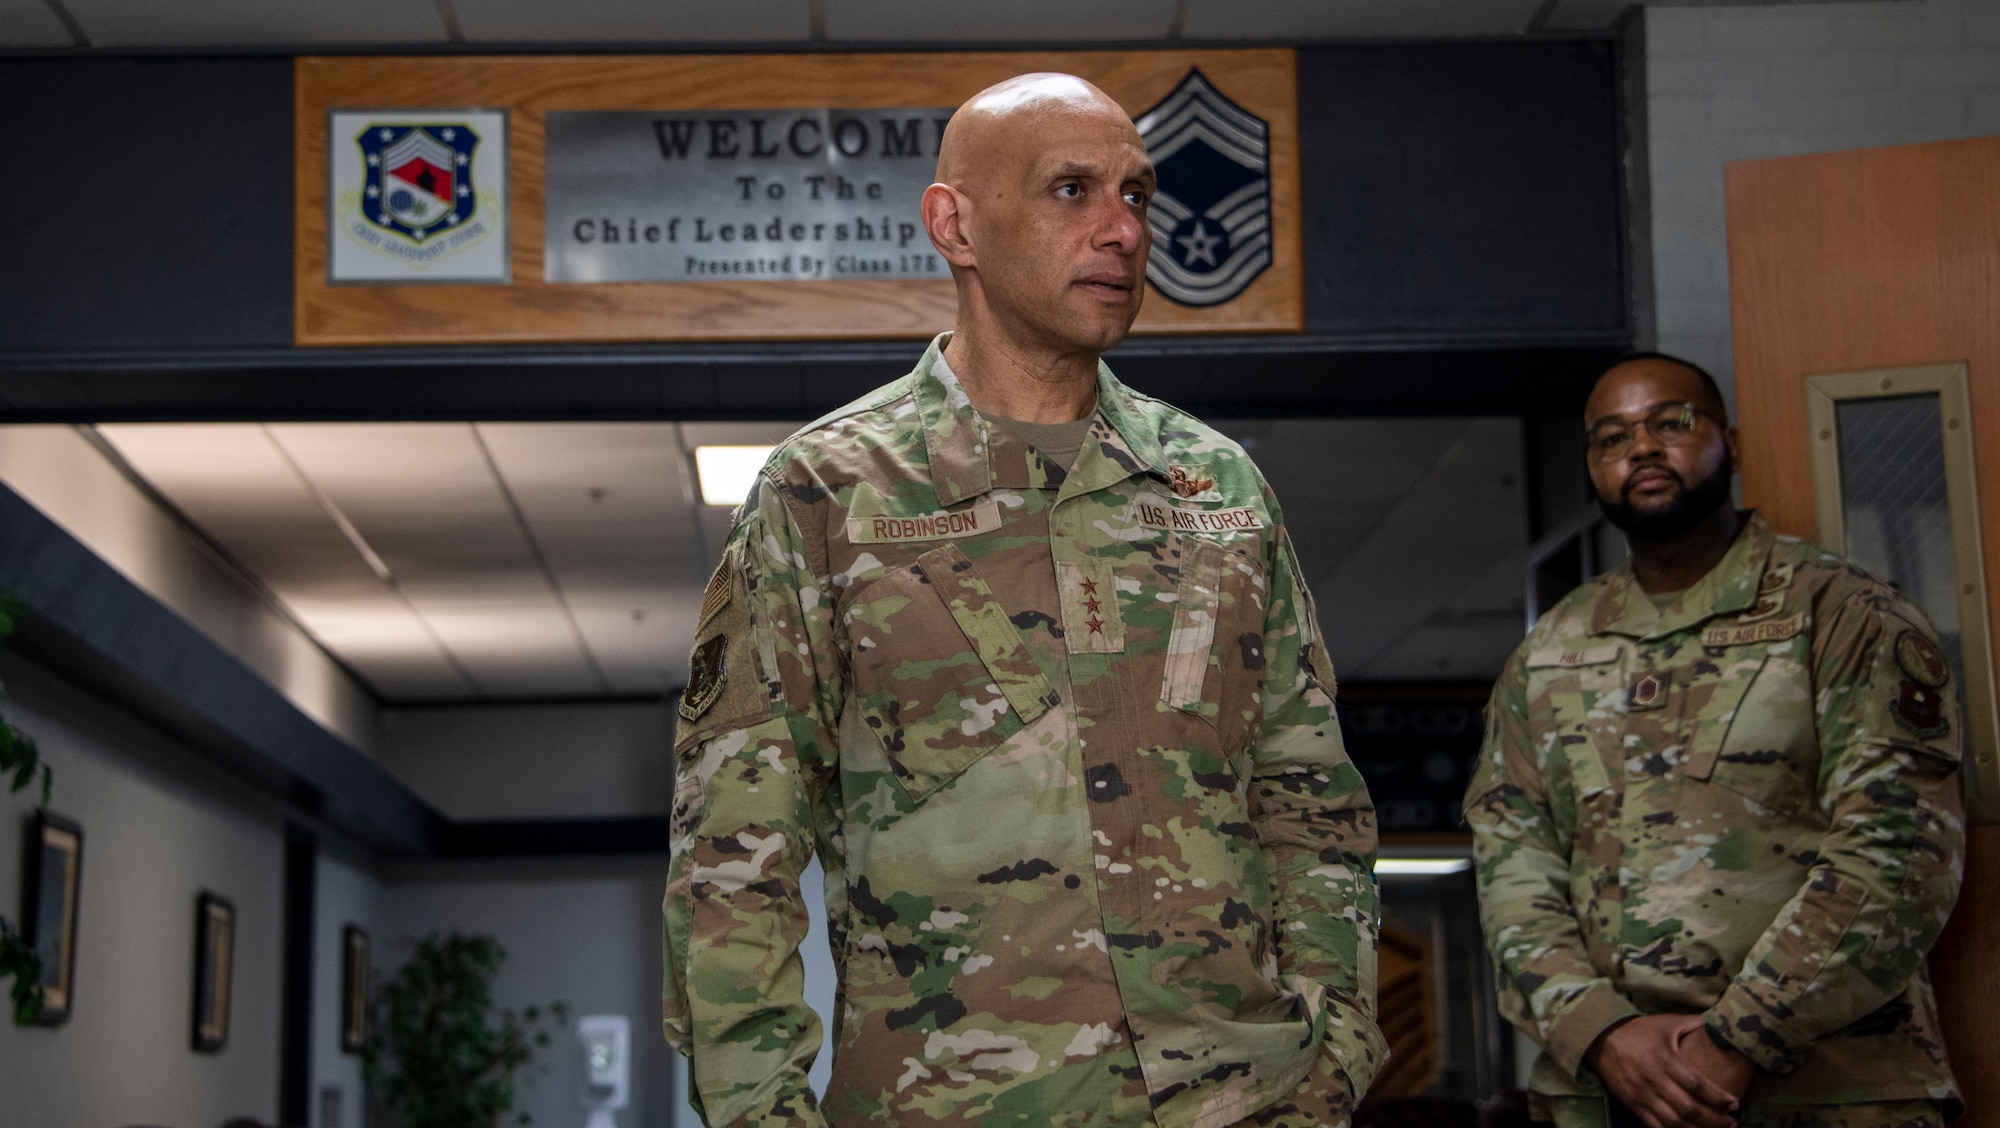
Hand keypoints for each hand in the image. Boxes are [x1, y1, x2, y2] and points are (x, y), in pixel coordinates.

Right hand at [1587, 1015, 1739, 1127]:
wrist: (1601, 1038)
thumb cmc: (1638, 1030)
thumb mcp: (1666, 1022)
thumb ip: (1693, 1024)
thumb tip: (1720, 1025)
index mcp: (1665, 1059)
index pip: (1697, 1085)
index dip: (1718, 1098)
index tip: (1734, 1104)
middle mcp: (1654, 1079)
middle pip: (1689, 1108)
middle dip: (1714, 1119)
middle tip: (1731, 1122)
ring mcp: (1642, 1094)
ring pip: (1674, 1122)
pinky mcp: (1632, 1103)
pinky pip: (1655, 1125)